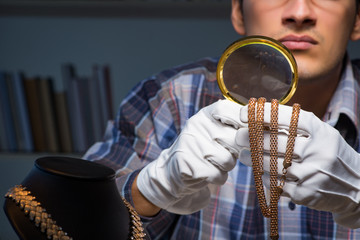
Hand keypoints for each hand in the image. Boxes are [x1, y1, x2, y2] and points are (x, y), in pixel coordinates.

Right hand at [136, 99, 242, 213]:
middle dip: (237, 150)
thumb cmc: (202, 151)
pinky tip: (207, 174)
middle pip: (234, 138)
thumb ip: (234, 127)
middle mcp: (195, 127)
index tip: (247, 131)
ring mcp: (191, 146)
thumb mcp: (213, 132)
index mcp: (203, 116)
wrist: (171, 174)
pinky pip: (219, 175)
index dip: (241, 119)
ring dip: (227, 166)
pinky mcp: (189, 167)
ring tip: (215, 163)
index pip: (226, 109)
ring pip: (228, 160)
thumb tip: (262, 128)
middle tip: (229, 152)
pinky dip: (218, 178)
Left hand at [236, 103, 359, 227]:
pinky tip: (260, 171)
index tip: (244, 113)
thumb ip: (296, 126)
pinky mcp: (304, 194)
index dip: (262, 114)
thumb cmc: (331, 154)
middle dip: (251, 137)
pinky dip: (264, 176)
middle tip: (239, 136)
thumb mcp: (322, 134)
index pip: (287, 118)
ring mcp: (311, 174)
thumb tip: (260, 118)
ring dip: (253, 158)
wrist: (357, 187)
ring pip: (270, 164)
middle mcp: (317, 151)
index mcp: (321, 132)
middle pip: (274, 141)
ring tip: (245, 154)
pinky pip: (274, 183)